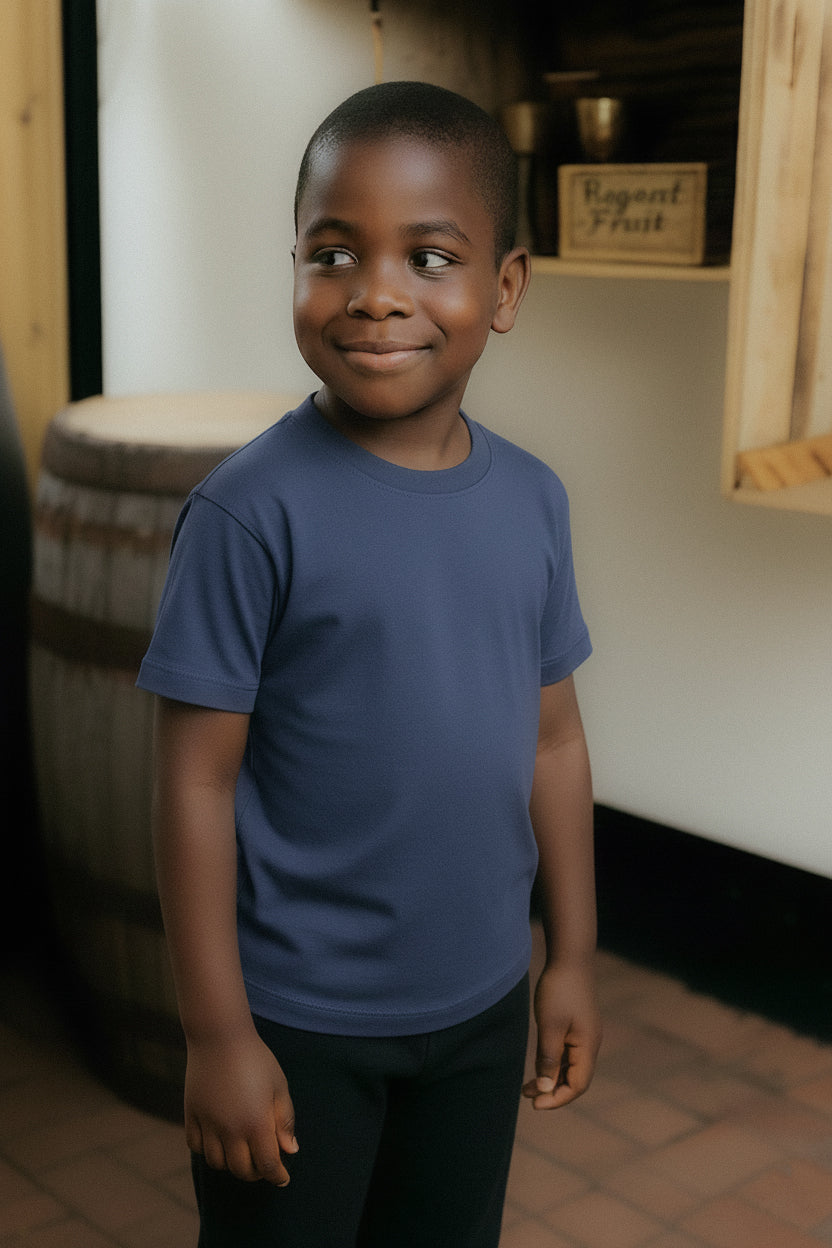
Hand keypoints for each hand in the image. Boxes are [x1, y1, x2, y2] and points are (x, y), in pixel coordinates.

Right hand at [184, 1025, 298, 1184]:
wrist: (220, 1036)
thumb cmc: (256, 1059)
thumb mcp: (279, 1085)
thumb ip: (284, 1120)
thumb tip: (290, 1150)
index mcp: (256, 1122)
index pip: (267, 1164)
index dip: (277, 1176)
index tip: (283, 1178)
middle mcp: (229, 1129)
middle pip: (241, 1170)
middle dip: (255, 1173)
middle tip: (264, 1165)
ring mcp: (207, 1123)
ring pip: (216, 1163)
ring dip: (231, 1164)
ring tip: (241, 1153)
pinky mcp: (191, 1114)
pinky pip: (196, 1146)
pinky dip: (207, 1150)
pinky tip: (218, 1141)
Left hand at [522, 962, 601, 1109]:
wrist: (570, 958)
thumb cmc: (559, 991)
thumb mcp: (549, 1027)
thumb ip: (548, 1059)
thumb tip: (546, 1088)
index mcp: (588, 1046)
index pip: (577, 1085)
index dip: (557, 1099)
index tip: (535, 1104)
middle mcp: (590, 1044)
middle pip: (575, 1079)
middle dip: (552, 1091)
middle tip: (526, 1095)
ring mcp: (585, 1035)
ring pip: (571, 1067)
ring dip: (551, 1078)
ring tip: (527, 1085)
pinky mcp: (578, 1027)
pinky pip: (568, 1054)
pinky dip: (554, 1063)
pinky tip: (539, 1063)